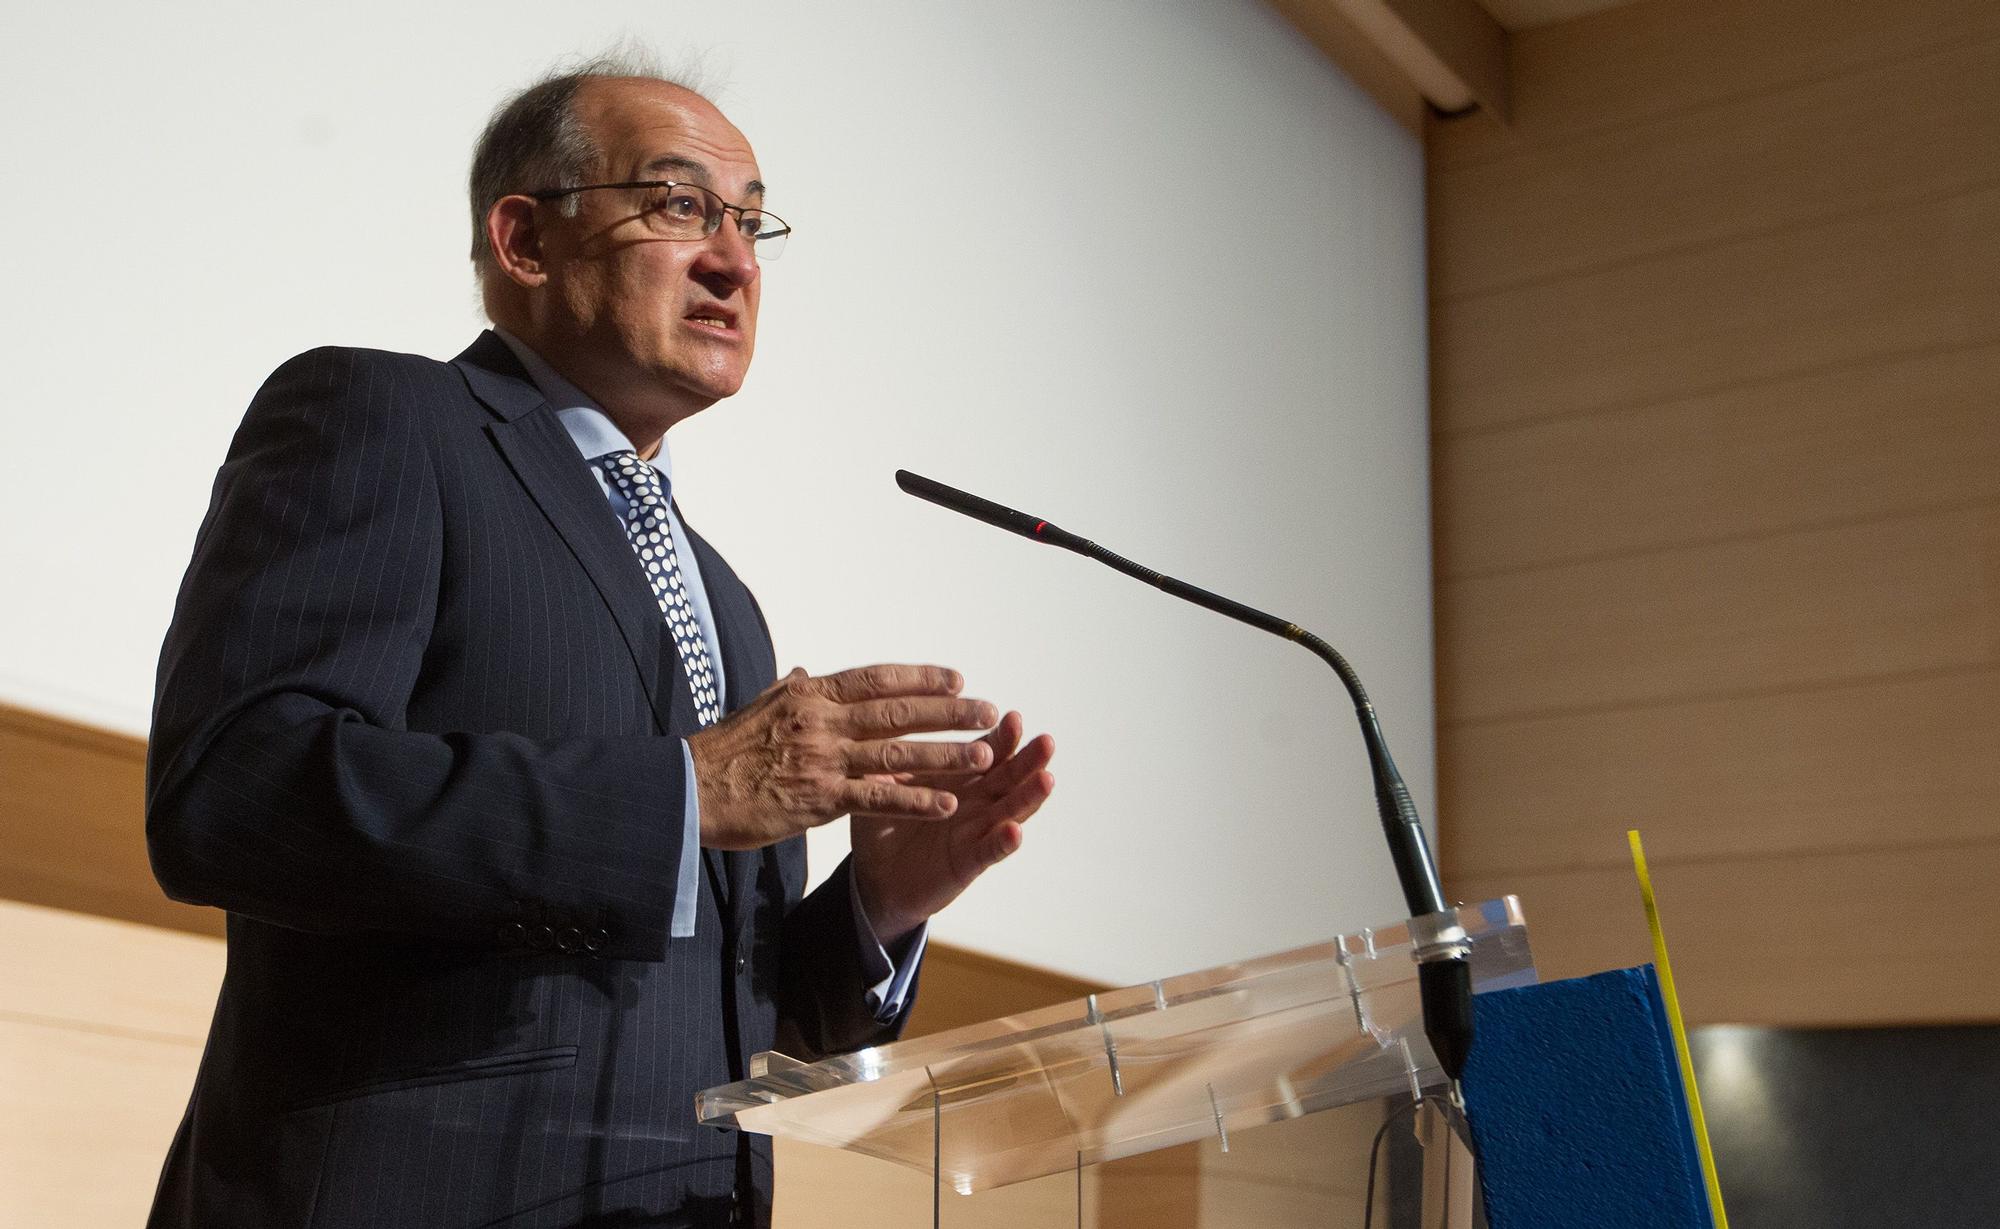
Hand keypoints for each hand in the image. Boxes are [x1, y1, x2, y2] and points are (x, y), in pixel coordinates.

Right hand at [687, 665, 997, 850]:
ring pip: (897, 753)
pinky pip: (878, 798)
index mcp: (809, 695)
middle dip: (948, 710)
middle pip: (898, 711)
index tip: (956, 677)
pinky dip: (915, 800)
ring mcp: (823, 759)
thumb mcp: (758, 707)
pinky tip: (948, 803)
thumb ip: (789, 692)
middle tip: (987, 710)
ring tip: (984, 753)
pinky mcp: (819, 799)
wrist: (686, 789)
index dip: (920, 678)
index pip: (876, 679)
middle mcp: (822, 721)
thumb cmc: (720, 752)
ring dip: (945, 754)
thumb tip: (803, 674)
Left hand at [850, 711, 1055, 944]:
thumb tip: (877, 715)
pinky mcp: (969, 862)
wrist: (875, 877)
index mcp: (960, 777)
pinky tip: (1014, 830)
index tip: (1013, 717)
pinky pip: (990, 851)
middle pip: (1010, 777)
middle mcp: (977, 802)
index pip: (988, 752)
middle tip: (1046, 742)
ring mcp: (977, 832)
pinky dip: (1003, 841)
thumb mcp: (884, 785)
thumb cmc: (884, 826)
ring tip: (1046, 778)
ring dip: (1029, 796)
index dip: (1003, 737)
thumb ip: (890, 755)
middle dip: (1030, 759)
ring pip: (1010, 811)